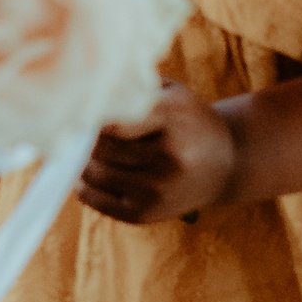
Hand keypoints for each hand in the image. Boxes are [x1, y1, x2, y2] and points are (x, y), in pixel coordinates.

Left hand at [79, 83, 237, 224]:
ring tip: (80, 150)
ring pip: (97, 174)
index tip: (76, 111)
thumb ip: (134, 89)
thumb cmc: (189, 120)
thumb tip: (84, 91)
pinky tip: (83, 176)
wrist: (228, 162)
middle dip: (84, 140)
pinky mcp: (148, 213)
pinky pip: (100, 202)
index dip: (89, 118)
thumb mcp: (172, 94)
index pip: (113, 122)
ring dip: (82, 162)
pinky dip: (84, 188)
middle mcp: (168, 158)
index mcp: (173, 120)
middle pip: (102, 148)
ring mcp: (158, 189)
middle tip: (74, 130)